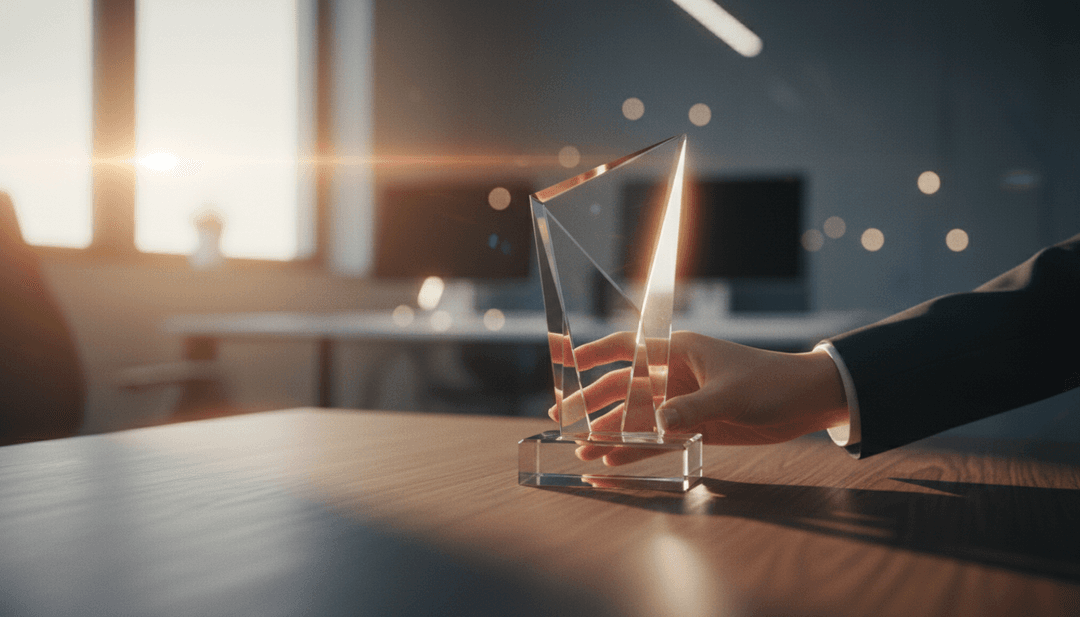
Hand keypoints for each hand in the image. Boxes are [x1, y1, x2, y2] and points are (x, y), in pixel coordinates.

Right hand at [560, 331, 849, 453]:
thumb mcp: (731, 394)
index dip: (595, 353)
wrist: (807, 401)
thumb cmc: (771, 382)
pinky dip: (635, 449)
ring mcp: (683, 402)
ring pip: (636, 417)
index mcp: (682, 350)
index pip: (629, 347)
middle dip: (593, 402)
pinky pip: (656, 438)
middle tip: (563, 418)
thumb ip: (692, 409)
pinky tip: (612, 462)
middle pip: (624, 387)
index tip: (566, 362)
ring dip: (610, 432)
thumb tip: (658, 425)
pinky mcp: (694, 426)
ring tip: (580, 449)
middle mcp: (676, 374)